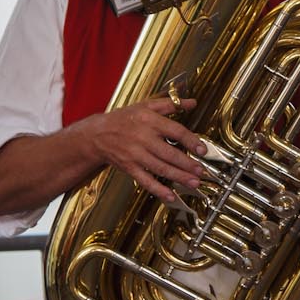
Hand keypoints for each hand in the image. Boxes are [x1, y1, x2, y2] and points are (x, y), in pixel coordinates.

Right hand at [87, 94, 206, 203]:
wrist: (98, 134)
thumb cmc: (124, 119)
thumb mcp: (146, 105)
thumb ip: (171, 104)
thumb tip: (192, 102)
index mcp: (150, 120)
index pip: (175, 131)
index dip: (190, 141)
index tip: (202, 149)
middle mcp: (143, 138)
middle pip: (169, 153)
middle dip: (187, 164)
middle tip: (201, 171)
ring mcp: (136, 155)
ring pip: (160, 168)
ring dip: (178, 177)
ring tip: (193, 183)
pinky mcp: (130, 168)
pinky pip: (145, 181)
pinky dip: (158, 190)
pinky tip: (171, 196)